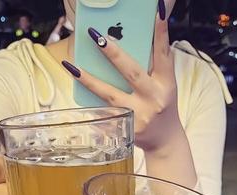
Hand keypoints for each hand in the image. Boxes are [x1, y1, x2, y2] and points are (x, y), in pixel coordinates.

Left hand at [62, 15, 179, 152]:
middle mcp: (153, 98)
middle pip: (132, 72)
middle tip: (97, 36)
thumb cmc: (162, 106)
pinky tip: (75, 90)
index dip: (160, 34)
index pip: (163, 55)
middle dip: (113, 53)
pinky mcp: (126, 128)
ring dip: (89, 79)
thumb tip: (133, 39)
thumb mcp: (164, 84)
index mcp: (165, 83)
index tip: (156, 13)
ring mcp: (138, 115)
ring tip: (71, 65)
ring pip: (109, 95)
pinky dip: (88, 102)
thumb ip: (152, 65)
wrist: (164, 141)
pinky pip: (103, 113)